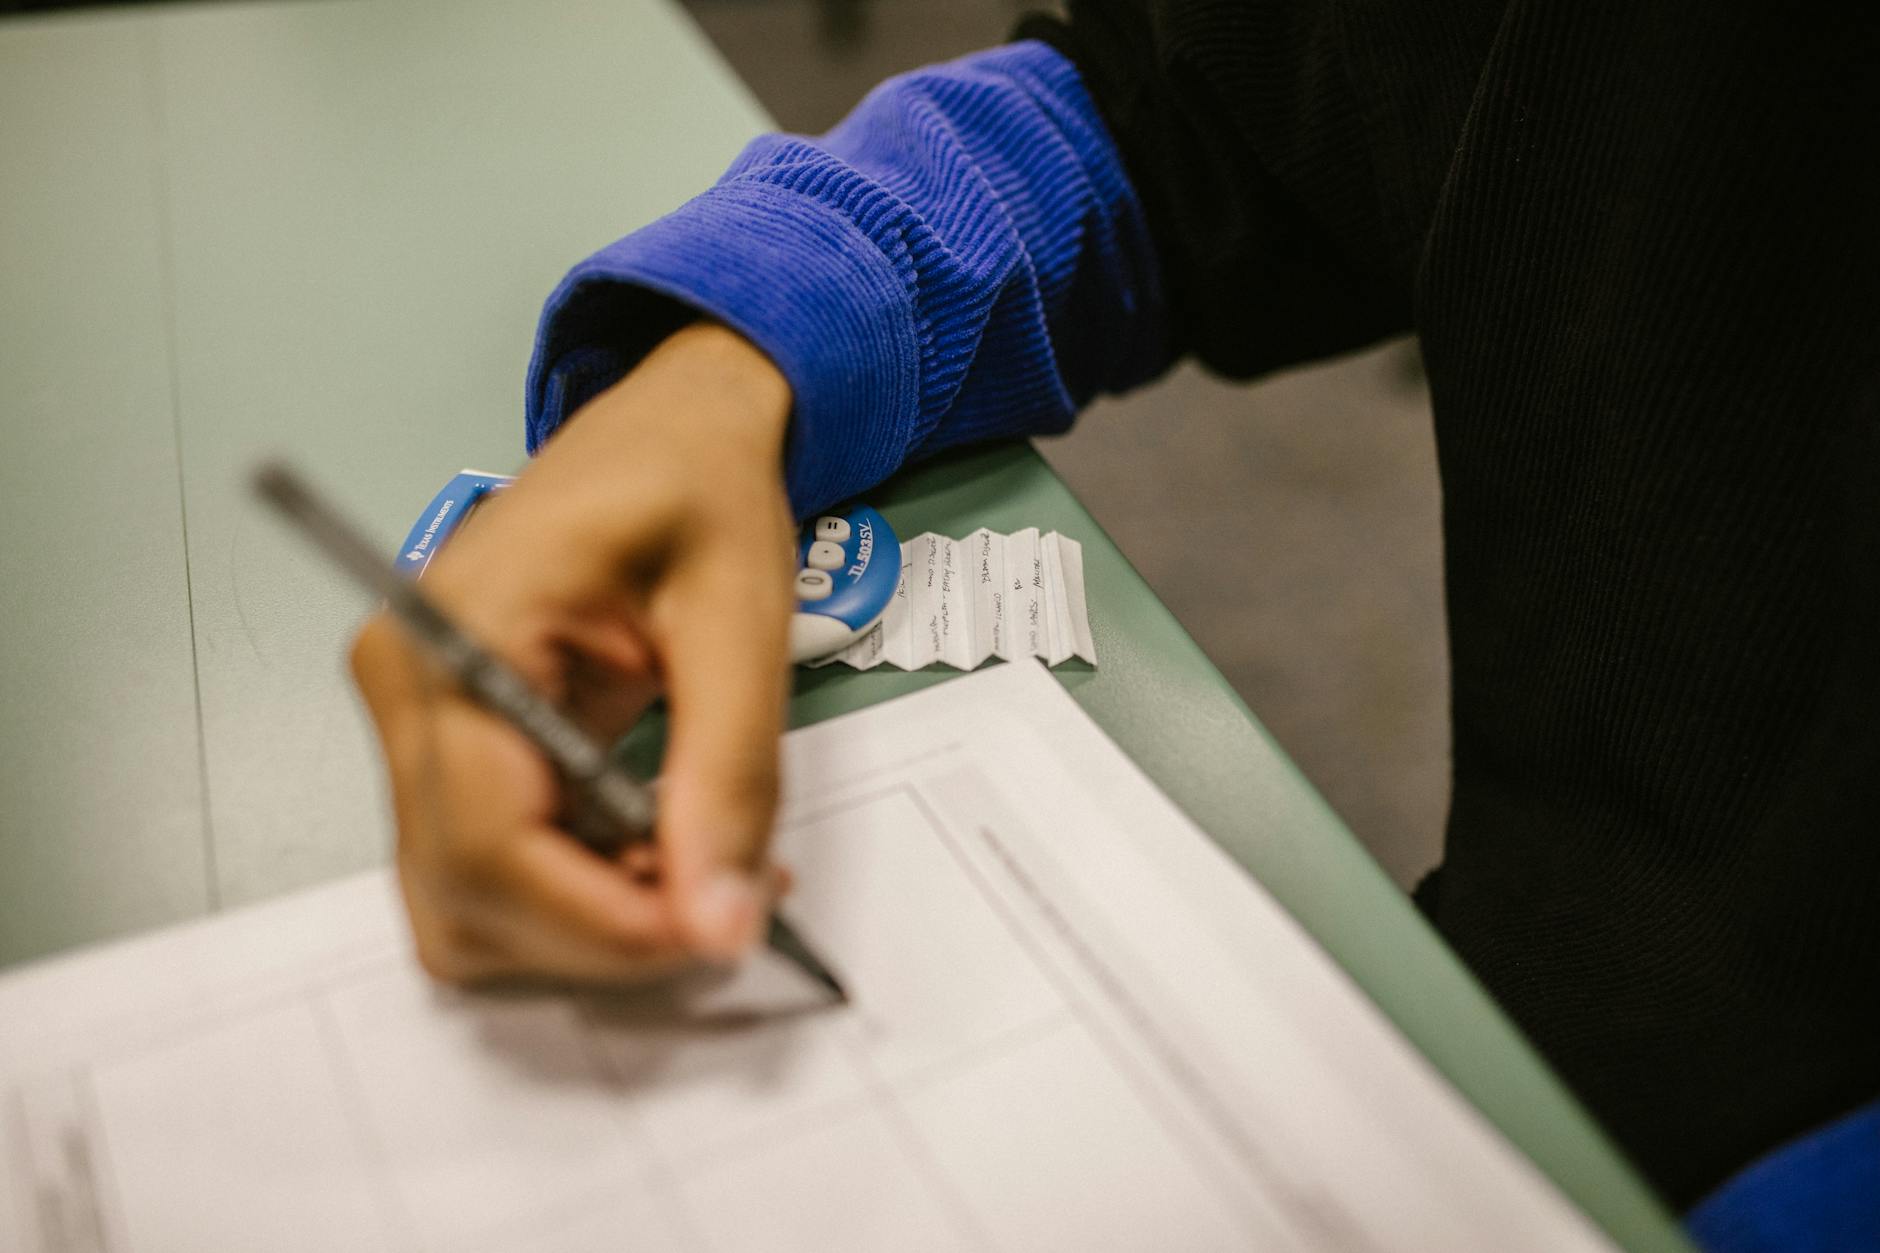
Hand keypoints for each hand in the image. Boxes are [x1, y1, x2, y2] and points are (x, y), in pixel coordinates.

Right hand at [351, 322, 796, 982]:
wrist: (671, 432)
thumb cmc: (696, 489)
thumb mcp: (738, 617)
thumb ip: (727, 773)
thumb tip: (718, 921)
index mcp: (457, 632)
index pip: (491, 840)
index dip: (602, 920)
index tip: (717, 931)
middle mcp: (407, 686)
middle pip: (469, 891)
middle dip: (604, 933)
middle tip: (732, 903)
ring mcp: (416, 723)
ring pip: (471, 903)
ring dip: (590, 926)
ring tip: (704, 870)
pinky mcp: (449, 748)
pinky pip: (494, 867)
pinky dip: (580, 894)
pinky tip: (667, 853)